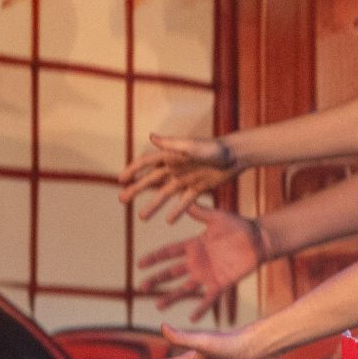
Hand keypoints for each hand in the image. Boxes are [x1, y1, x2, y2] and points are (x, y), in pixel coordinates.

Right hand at [121, 132, 236, 224]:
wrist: (236, 156)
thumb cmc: (215, 149)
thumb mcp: (193, 146)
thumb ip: (172, 144)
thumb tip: (151, 136)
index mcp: (172, 155)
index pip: (147, 162)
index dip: (133, 170)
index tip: (121, 180)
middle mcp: (176, 167)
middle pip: (152, 180)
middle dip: (136, 189)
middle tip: (122, 199)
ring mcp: (186, 178)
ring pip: (165, 194)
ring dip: (153, 205)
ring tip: (142, 217)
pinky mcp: (198, 188)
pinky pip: (185, 202)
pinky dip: (177, 211)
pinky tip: (169, 221)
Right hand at [141, 203, 267, 320]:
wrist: (259, 239)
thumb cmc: (239, 226)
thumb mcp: (216, 217)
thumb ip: (199, 211)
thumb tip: (181, 198)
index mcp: (194, 245)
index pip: (168, 253)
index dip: (154, 258)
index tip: (139, 264)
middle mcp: (197, 262)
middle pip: (172, 272)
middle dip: (157, 280)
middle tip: (141, 287)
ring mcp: (208, 274)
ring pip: (186, 288)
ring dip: (172, 296)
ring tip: (158, 305)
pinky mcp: (222, 283)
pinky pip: (209, 298)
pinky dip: (201, 308)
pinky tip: (192, 318)